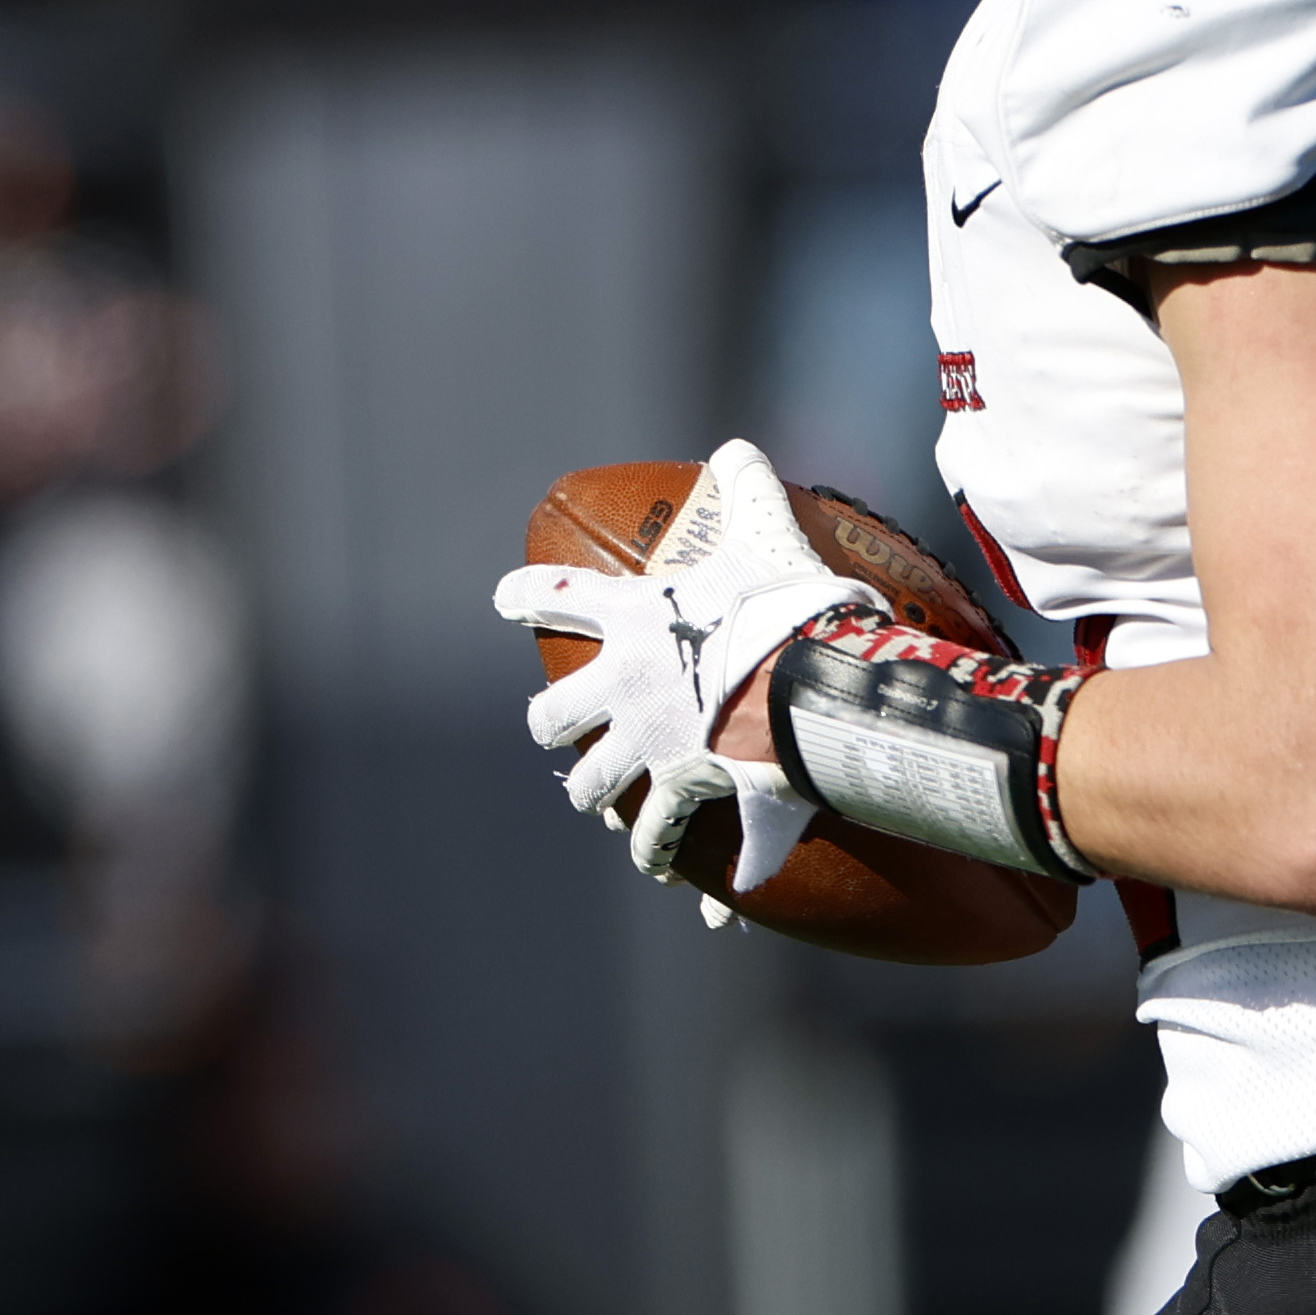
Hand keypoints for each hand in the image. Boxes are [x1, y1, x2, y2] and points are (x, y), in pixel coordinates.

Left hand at [494, 437, 878, 898]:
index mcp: (634, 621)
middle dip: (553, 726)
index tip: (503, 601)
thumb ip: (749, 488)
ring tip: (601, 803)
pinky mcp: (684, 790)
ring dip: (593, 793)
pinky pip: (657, 836)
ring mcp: (647, 744)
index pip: (555, 599)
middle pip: (551, 717)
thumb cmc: (788, 606)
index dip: (524, 598)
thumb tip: (739, 445)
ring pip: (589, 785)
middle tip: (562, 729)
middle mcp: (623, 687)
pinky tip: (663, 869)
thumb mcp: (769, 534)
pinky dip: (658, 853)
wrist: (812, 683)